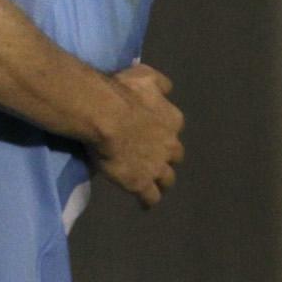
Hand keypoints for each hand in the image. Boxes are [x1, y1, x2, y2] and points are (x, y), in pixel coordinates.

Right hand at [88, 60, 183, 206]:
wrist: (106, 115)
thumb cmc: (122, 92)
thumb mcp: (145, 76)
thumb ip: (159, 83)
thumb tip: (167, 89)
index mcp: (172, 119)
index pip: (173, 127)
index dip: (163, 131)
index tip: (152, 132)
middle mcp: (170, 145)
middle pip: (175, 156)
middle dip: (167, 157)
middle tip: (153, 158)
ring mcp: (157, 166)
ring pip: (167, 179)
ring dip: (163, 181)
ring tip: (154, 185)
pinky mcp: (141, 183)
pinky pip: (150, 197)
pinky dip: (148, 200)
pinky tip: (144, 204)